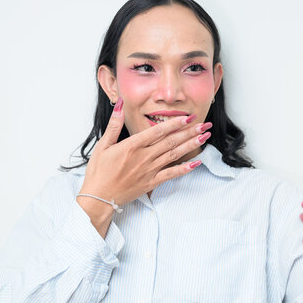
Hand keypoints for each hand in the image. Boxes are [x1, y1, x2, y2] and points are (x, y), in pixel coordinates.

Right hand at [77, 97, 211, 236]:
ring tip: (204, 137)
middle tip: (204, 124)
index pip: (157, 132)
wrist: (98, 198)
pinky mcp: (151, 183)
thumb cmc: (99, 172)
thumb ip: (114, 124)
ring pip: (174, 155)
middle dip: (189, 132)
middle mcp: (143, 157)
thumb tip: (119, 104)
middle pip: (170, 142)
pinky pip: (171, 175)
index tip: (188, 117)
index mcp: (132, 146)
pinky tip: (196, 163)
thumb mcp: (103, 145)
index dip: (174, 123)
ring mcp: (149, 171)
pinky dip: (184, 169)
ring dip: (190, 145)